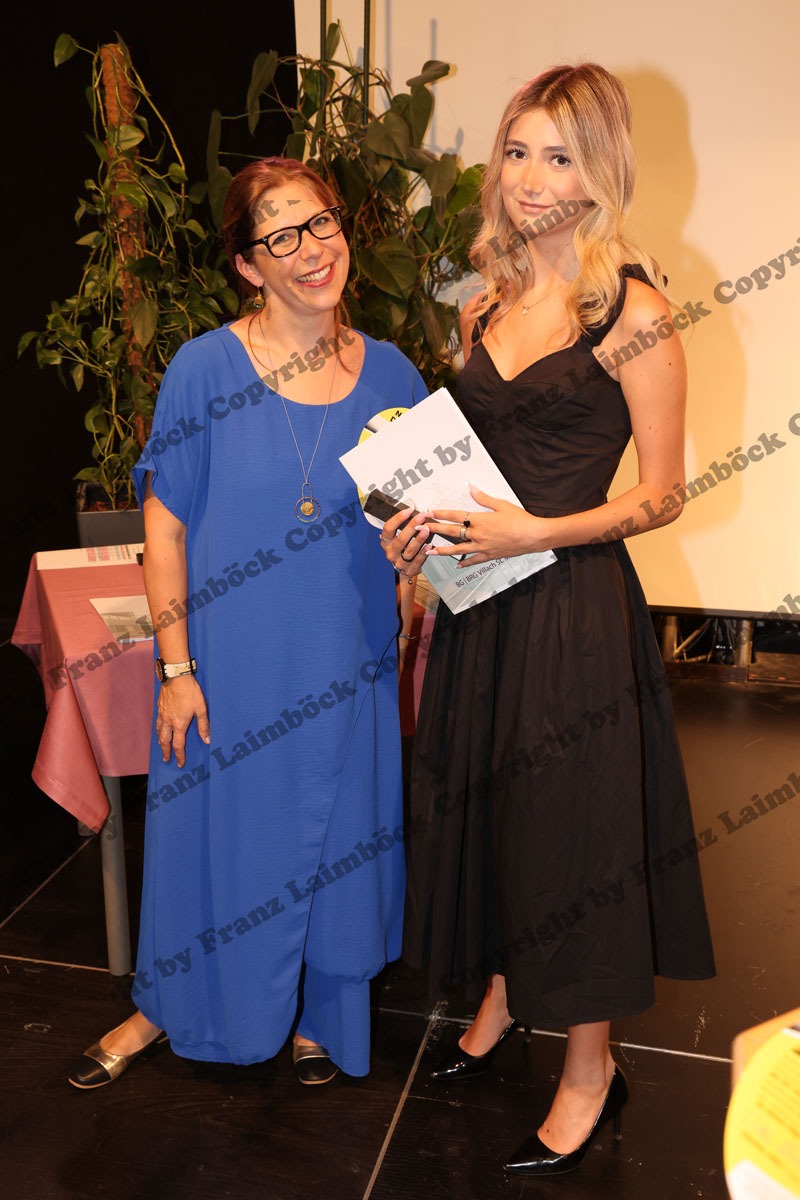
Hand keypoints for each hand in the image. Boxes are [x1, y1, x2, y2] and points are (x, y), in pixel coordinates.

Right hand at [156, 675, 209, 766]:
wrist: (176, 677)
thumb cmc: (190, 692)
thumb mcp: (201, 709)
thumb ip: (203, 726)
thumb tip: (207, 740)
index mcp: (179, 724)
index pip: (178, 745)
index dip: (179, 756)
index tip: (180, 764)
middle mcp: (168, 721)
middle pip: (165, 741)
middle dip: (166, 752)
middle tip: (166, 759)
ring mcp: (162, 714)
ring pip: (159, 732)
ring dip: (160, 742)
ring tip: (162, 747)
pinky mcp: (159, 707)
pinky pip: (157, 723)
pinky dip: (158, 730)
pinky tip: (159, 730)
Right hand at [379, 506, 432, 584]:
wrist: (405, 567)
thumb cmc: (402, 549)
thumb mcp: (397, 538)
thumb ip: (402, 527)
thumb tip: (412, 512)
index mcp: (386, 542)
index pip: (388, 528)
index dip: (398, 518)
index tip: (408, 510)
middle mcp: (390, 552)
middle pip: (401, 539)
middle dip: (412, 526)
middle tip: (421, 517)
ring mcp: (399, 562)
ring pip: (410, 549)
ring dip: (419, 539)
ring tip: (426, 529)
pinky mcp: (409, 569)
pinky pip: (418, 559)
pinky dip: (424, 551)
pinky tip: (430, 544)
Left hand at [423, 484, 552, 564]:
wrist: (534, 536)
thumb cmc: (520, 518)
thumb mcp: (501, 504)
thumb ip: (483, 498)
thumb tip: (470, 488)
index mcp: (479, 520)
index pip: (455, 516)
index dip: (440, 514)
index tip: (428, 512)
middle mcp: (477, 534)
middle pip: (451, 532)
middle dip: (434, 530)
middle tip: (419, 530)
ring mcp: (482, 547)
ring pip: (458, 549)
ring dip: (442, 550)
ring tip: (429, 551)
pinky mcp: (490, 555)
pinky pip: (473, 560)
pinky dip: (465, 562)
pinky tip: (457, 565)